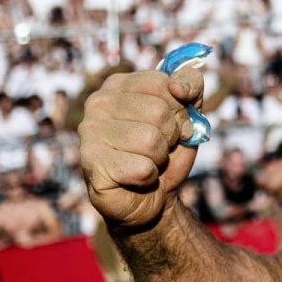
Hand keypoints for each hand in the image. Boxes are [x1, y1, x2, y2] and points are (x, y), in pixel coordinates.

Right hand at [78, 66, 205, 230]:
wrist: (152, 197)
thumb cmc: (166, 152)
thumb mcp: (188, 113)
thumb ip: (191, 86)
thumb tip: (180, 87)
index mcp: (119, 84)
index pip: (164, 83)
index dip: (180, 109)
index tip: (173, 124)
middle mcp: (98, 102)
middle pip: (159, 112)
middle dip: (170, 136)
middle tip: (158, 148)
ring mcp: (90, 132)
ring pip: (151, 140)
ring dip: (159, 158)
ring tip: (146, 162)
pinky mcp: (91, 163)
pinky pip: (142, 168)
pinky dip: (149, 177)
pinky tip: (135, 178)